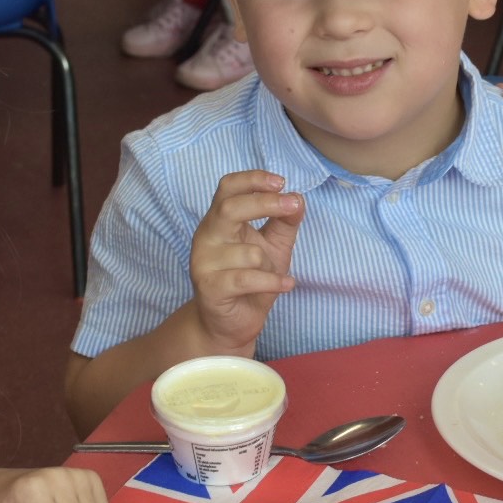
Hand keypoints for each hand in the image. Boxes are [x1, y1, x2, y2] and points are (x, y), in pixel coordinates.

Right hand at [188, 170, 304, 353]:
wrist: (231, 323)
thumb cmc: (251, 280)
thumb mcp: (274, 245)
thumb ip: (285, 221)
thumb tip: (298, 199)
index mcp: (220, 220)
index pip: (228, 187)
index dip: (253, 179)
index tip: (281, 182)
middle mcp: (207, 236)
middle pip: (230, 207)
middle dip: (265, 204)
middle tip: (292, 206)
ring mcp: (204, 262)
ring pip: (249, 252)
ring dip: (270, 265)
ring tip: (272, 276)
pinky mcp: (209, 288)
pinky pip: (248, 278)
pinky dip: (273, 282)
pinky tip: (286, 285)